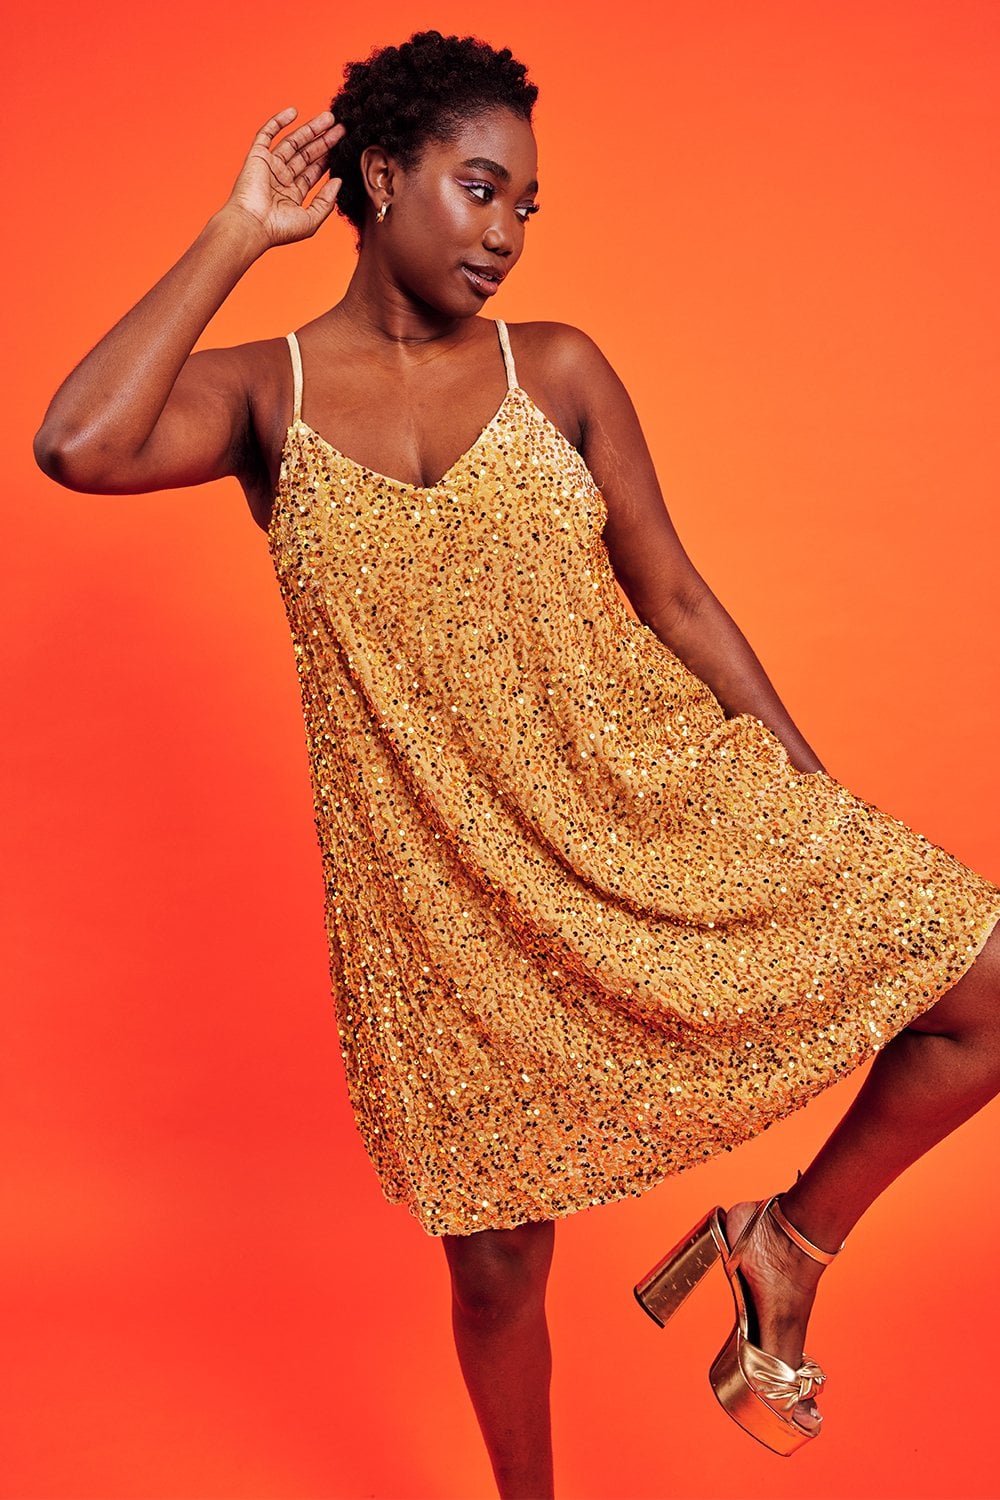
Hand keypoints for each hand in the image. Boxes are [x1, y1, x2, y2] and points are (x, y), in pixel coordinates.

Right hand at [220, 107, 346, 249]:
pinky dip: (279, 121)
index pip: (313, 172)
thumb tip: (338, 181)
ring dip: (310, 129)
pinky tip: (294, 111)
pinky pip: (267, 133)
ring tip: (329, 117)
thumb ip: (327, 201)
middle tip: (341, 127)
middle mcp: (281, 179)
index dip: (328, 159)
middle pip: (306, 154)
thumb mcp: (311, 220)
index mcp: (292, 195)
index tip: (344, 146)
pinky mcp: (257, 156)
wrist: (251, 224)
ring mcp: (269, 166)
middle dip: (324, 141)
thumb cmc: (279, 229)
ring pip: (292, 142)